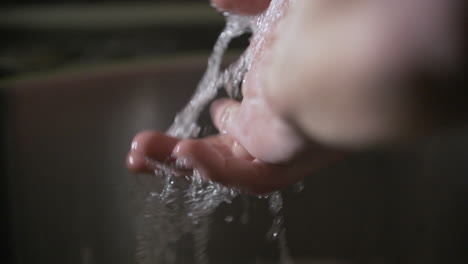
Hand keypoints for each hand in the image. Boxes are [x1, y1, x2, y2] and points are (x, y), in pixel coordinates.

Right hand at [127, 0, 340, 193]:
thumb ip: (251, 3)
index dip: (228, 115)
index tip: (218, 104)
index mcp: (285, 88)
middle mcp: (283, 118)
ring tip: (140, 156)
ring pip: (230, 164)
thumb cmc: (331, 17)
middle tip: (142, 147)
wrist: (369, 35)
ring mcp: (285, 138)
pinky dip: (213, 168)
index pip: (249, 114)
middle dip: (181, 150)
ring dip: (182, 163)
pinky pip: (250, 172)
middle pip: (229, 146)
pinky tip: (183, 153)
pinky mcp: (288, 153)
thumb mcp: (282, 7)